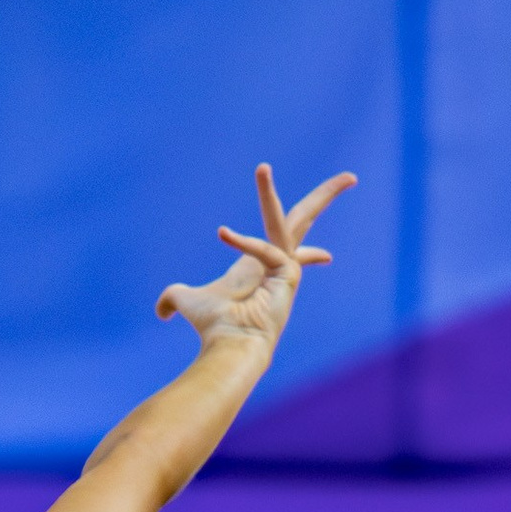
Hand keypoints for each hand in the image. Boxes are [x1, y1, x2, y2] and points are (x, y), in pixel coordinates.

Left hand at [155, 164, 354, 349]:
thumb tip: (159, 311)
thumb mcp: (187, 302)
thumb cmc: (212, 327)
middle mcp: (280, 263)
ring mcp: (289, 267)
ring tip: (260, 167)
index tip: (328, 258)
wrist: (228, 344)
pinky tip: (224, 234)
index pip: (291, 248)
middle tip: (350, 176)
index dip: (312, 252)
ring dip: (270, 193)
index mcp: (262, 265)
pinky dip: (243, 242)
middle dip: (327, 196)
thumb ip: (173, 299)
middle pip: (307, 221)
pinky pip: (265, 249)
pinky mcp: (290, 273)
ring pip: (288, 220)